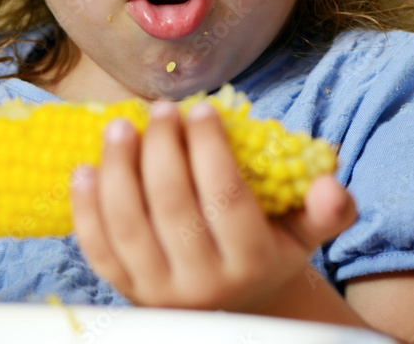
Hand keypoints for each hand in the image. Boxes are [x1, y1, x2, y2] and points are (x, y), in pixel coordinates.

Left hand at [69, 101, 354, 313]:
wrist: (231, 304)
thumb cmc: (266, 250)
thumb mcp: (302, 233)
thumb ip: (324, 209)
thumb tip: (330, 182)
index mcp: (251, 262)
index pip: (225, 198)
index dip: (209, 148)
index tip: (200, 108)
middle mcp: (203, 284)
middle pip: (173, 206)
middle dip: (162, 149)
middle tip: (160, 109)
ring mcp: (158, 291)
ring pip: (128, 225)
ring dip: (118, 169)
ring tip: (118, 126)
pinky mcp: (124, 290)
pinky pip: (97, 248)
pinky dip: (85, 207)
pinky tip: (83, 167)